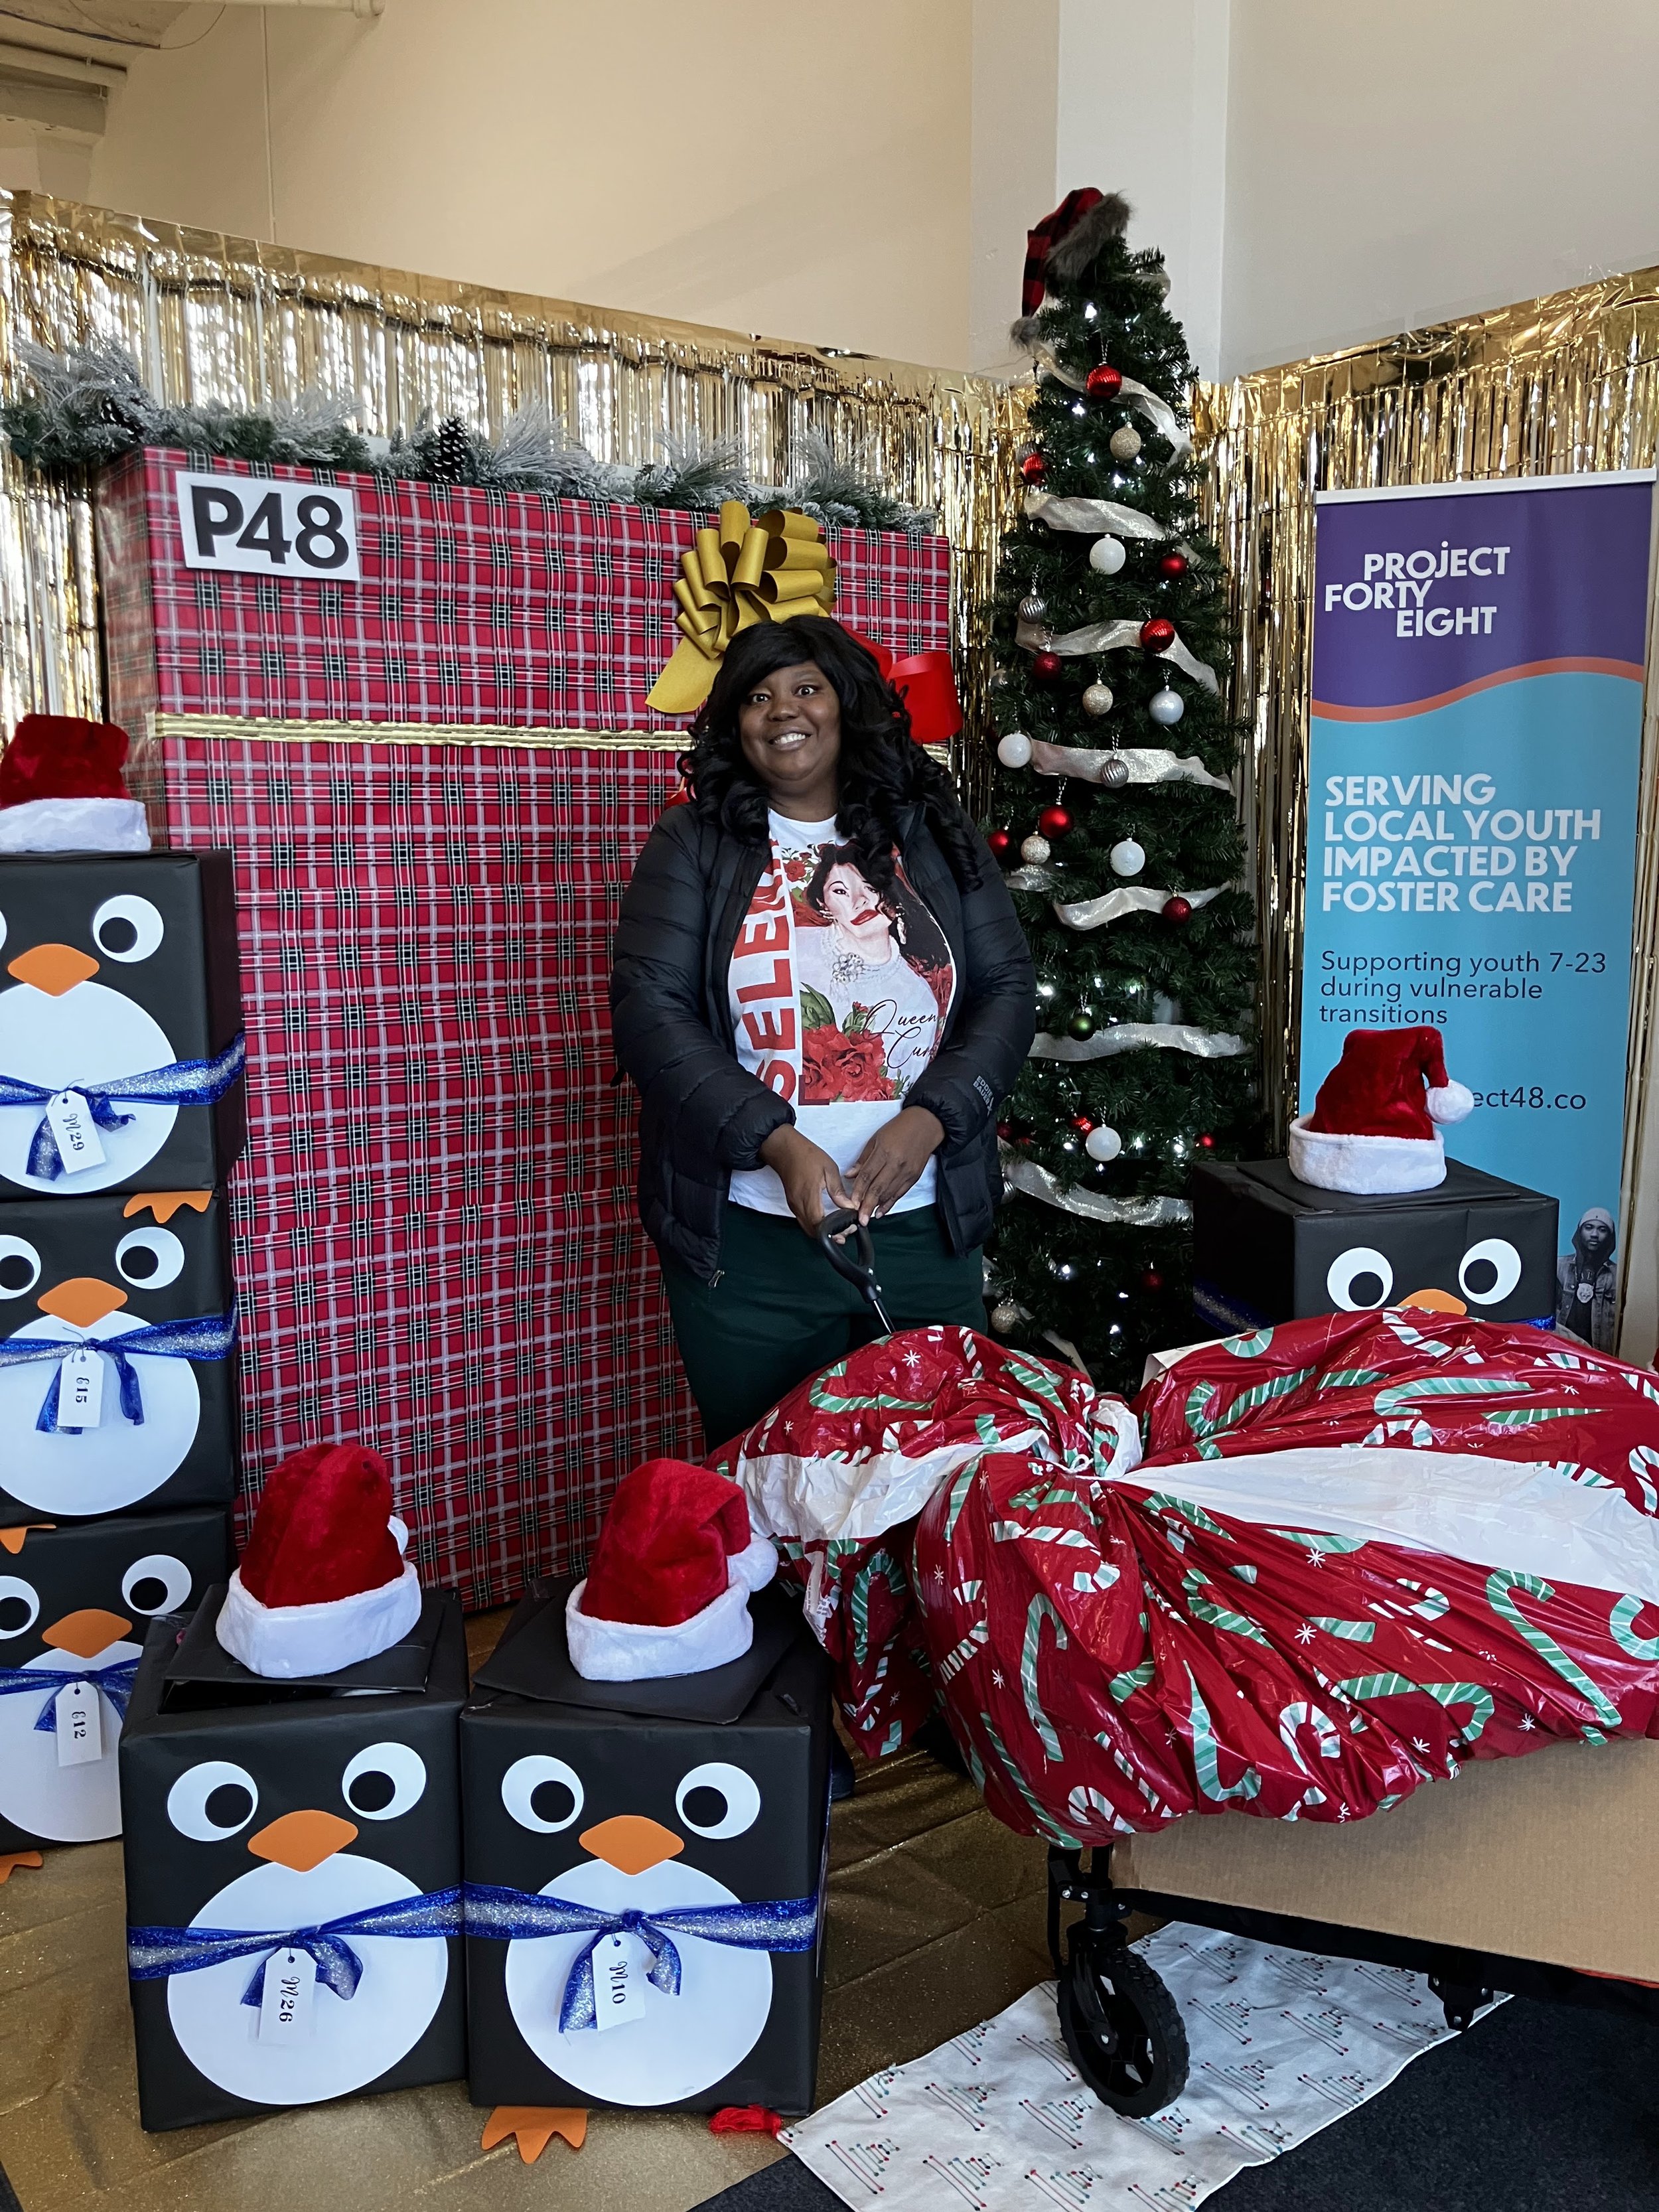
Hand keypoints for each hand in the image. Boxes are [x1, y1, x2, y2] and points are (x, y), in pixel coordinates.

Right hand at [758, 1124, 855, 1235]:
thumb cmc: (806, 1155)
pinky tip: (826, 1220)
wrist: (784, 1149)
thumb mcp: (828, 1168)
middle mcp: (798, 1204)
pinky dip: (815, 1225)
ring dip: (822, 1231)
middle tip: (845, 1231)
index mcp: (808, 1195)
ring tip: (838, 1227)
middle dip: (829, 1236)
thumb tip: (849, 1206)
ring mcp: (793, 1205)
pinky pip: (804, 1221)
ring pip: (808, 1228)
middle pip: (813, 1231)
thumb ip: (838, 1190)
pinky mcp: (792, 1204)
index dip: (833, 1231)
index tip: (846, 1230)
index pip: (819, 1224)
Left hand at [847, 1108, 944, 1223]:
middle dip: (866, 1205)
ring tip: (867, 1217)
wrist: (925, 1125)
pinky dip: (890, 1204)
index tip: (851, 1202)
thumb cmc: (899, 1128)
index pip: (867, 1175)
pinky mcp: (914, 1177)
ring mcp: (906, 1172)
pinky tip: (881, 1211)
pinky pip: (899, 1194)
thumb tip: (850, 1175)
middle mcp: (896, 1163)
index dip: (858, 1191)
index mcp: (884, 1151)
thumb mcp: (876, 1138)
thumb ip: (863, 1159)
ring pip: (888, 1193)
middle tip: (859, 1218)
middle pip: (877, 1188)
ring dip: (877, 1207)